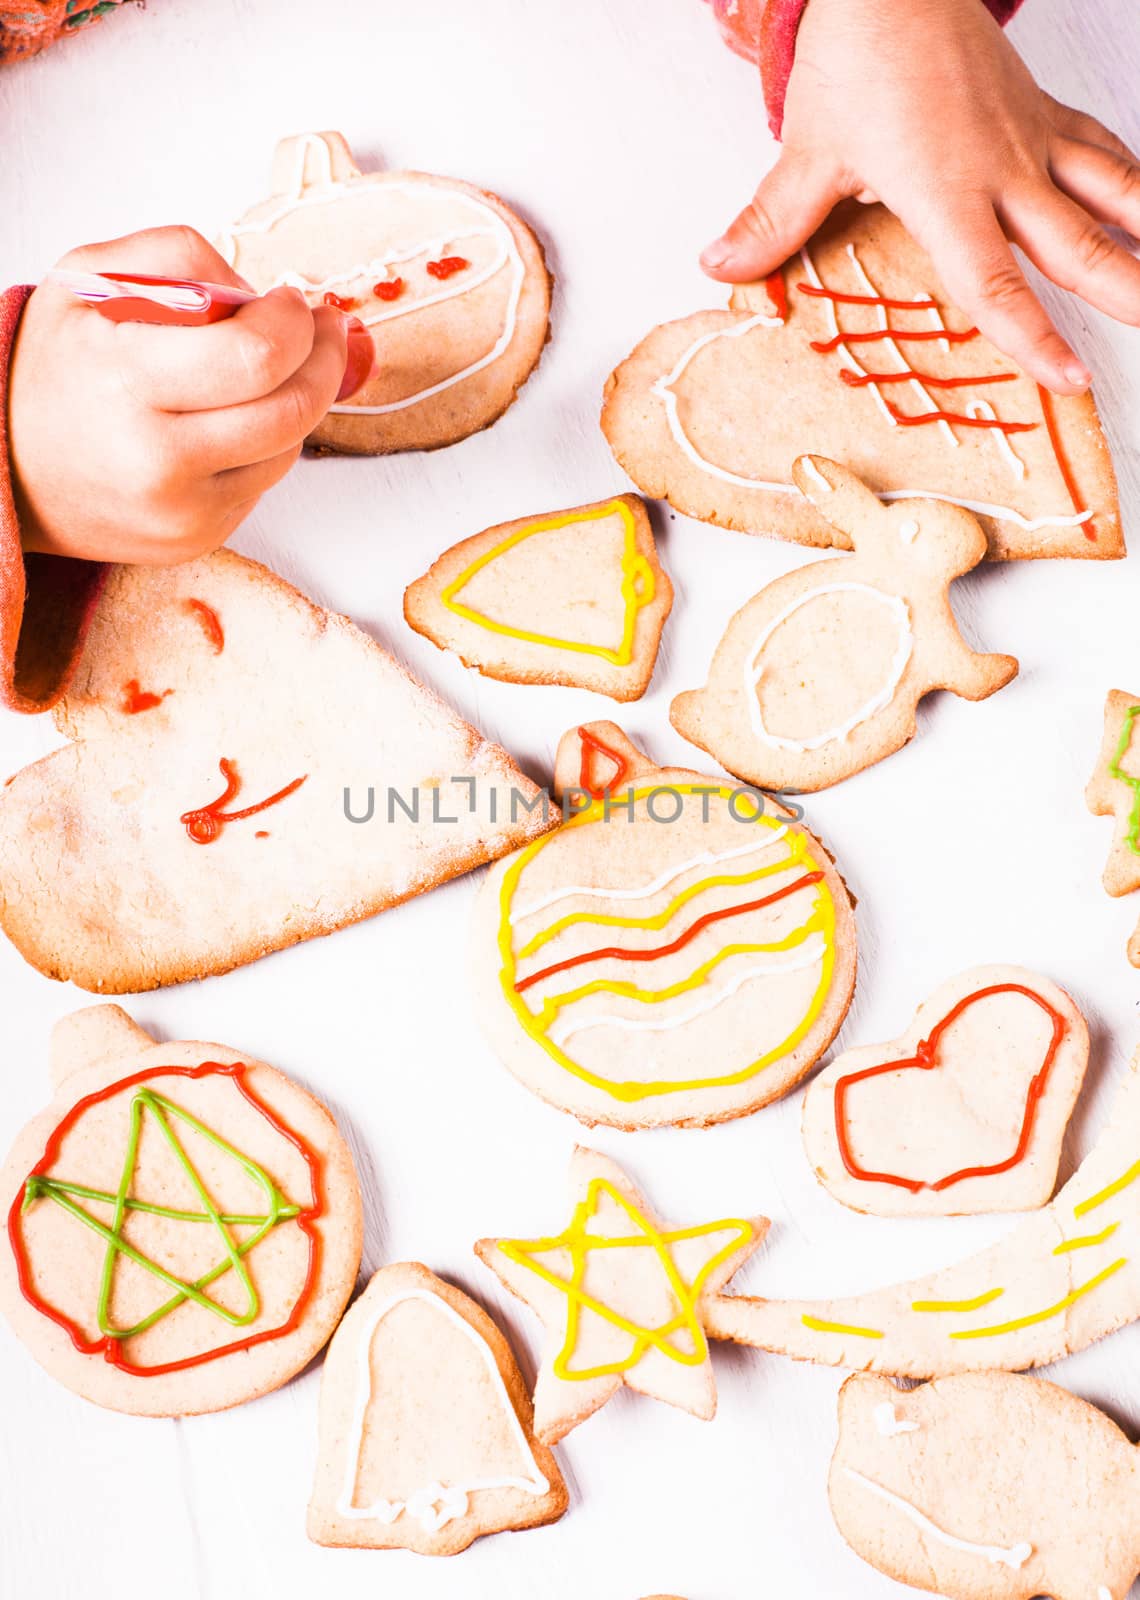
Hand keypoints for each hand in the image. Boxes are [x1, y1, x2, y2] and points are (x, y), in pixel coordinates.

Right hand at [9, 225, 373, 563]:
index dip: (292, 324)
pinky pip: (264, 481)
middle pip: (291, 410)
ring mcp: (182, 510)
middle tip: (323, 329)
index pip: (256, 356)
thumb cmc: (53, 369)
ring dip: (298, 400)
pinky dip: (265, 442)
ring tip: (276, 368)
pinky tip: (236, 416)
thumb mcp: (89, 280)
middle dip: (322, 360)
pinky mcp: (197, 537)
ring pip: (288, 447)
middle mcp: (158, 459)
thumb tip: (261, 293)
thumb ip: (179, 260)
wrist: (6, 466)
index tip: (293, 302)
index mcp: (126, 381)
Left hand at [700, 0, 1139, 392]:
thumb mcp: (807, 151)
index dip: (1032, 337)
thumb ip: (772, 222)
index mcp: (946, 193)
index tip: (1069, 379)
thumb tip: (719, 268)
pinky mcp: (1043, 112)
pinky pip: (1102, 150)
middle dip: (1124, 295)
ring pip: (1110, 193)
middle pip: (1075, 247)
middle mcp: (1003, 171)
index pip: (994, 283)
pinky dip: (1133, 183)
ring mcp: (1031, 139)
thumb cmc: (855, 59)